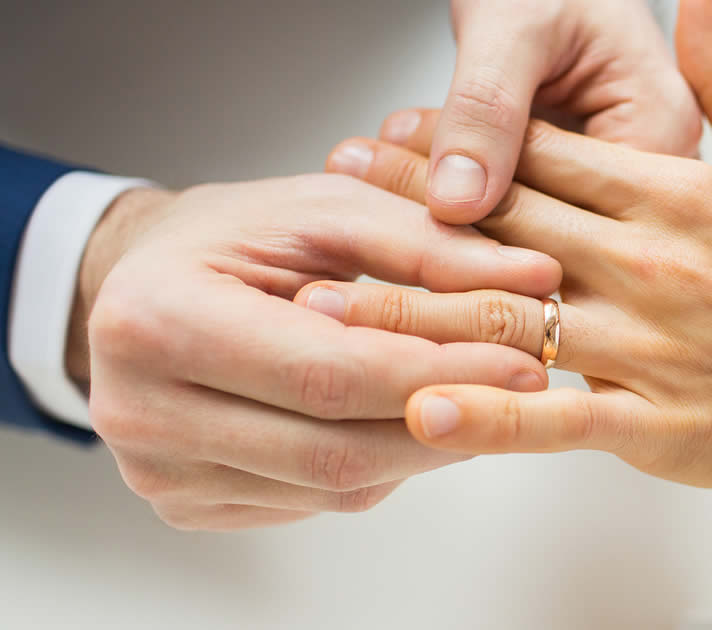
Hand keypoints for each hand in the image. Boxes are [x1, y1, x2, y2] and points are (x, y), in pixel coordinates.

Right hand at [68, 175, 559, 529]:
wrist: (144, 281)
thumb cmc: (229, 237)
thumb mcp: (324, 210)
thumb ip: (425, 244)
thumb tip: (533, 276)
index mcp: (156, 319)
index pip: (327, 374)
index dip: (437, 373)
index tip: (521, 360)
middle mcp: (140, 409)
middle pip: (334, 449)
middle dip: (447, 420)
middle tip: (523, 390)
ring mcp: (159, 470)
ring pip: (334, 486)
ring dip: (424, 447)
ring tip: (478, 396)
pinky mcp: (187, 504)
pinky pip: (314, 502)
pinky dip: (380, 464)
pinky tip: (409, 420)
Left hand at [320, 0, 711, 496]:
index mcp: (680, 194)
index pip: (546, 157)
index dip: (458, 142)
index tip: (390, 132)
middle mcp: (655, 264)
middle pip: (510, 224)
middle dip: (415, 206)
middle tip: (334, 193)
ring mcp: (655, 347)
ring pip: (515, 319)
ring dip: (418, 306)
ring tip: (332, 299)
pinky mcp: (664, 424)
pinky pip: (560, 420)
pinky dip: (491, 416)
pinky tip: (424, 410)